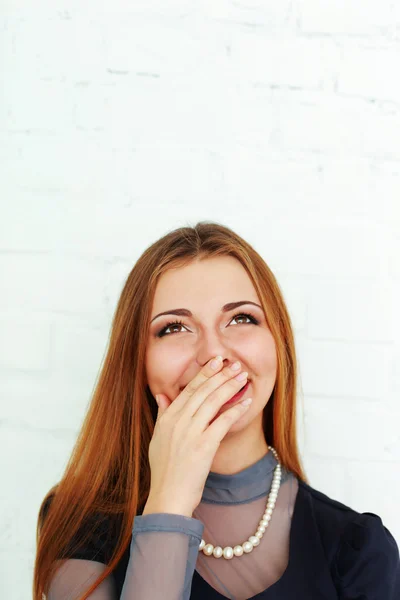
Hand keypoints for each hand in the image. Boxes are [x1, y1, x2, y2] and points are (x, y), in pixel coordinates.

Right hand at [144, 357, 250, 516]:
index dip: (204, 373)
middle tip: (234, 364)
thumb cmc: (164, 470)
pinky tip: (246, 401)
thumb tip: (161, 395)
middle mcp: (178, 421)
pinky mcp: (204, 446)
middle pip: (203, 391)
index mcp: (168, 418)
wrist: (168, 496)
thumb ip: (162, 414)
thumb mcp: (157, 438)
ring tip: (243, 377)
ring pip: (213, 401)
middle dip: (220, 375)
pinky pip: (222, 422)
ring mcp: (191, 433)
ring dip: (230, 387)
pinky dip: (235, 409)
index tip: (216, 361)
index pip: (189, 389)